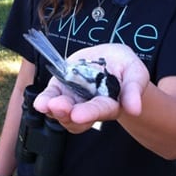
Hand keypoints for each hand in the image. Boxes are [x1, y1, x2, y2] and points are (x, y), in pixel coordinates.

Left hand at [33, 43, 148, 132]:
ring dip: (53, 110)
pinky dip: (44, 101)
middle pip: (78, 117)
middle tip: (58, 107)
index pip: (100, 110)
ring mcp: (74, 99)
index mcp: (111, 104)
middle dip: (67, 114)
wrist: (109, 58)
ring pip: (62, 113)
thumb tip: (134, 109)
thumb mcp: (135, 71)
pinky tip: (40, 102)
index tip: (78, 115)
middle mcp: (90, 106)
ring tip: (46, 104)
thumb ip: (134, 88)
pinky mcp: (61, 89)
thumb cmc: (125, 66)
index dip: (90, 113)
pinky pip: (51, 97)